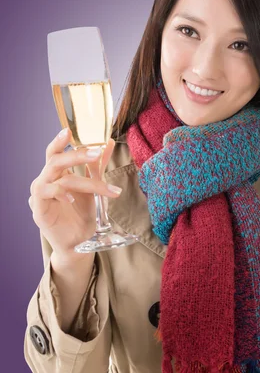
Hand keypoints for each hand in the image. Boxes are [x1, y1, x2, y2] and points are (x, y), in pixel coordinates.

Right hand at [28, 128, 121, 259]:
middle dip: (77, 155)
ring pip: (59, 178)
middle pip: (55, 160)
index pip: (55, 151)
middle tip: (96, 153)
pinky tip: (73, 199)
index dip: (60, 140)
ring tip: (105, 188)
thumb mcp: (94, 186)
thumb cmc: (82, 213)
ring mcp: (40, 194)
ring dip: (84, 181)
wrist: (78, 242)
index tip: (69, 130)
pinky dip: (61, 193)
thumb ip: (98, 165)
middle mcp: (46, 180)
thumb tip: (108, 141)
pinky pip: (46, 194)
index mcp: (57, 172)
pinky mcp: (38, 208)